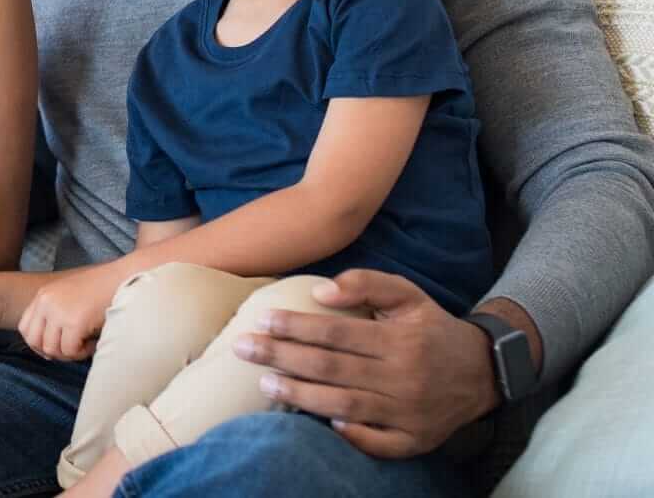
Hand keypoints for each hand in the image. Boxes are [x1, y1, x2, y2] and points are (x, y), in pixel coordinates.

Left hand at [18, 266, 117, 360]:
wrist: (121, 278)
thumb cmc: (99, 290)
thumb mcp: (68, 297)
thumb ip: (54, 315)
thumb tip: (48, 350)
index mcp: (43, 296)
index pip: (24, 328)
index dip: (38, 343)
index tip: (56, 346)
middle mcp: (46, 302)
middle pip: (34, 341)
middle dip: (51, 352)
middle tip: (71, 349)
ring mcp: (58, 311)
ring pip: (51, 349)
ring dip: (69, 353)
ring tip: (85, 344)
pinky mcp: (74, 321)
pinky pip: (70, 350)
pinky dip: (81, 353)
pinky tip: (92, 343)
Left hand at [233, 269, 504, 457]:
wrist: (483, 372)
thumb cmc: (431, 328)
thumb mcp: (407, 294)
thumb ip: (366, 283)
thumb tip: (320, 291)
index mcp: (400, 340)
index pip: (336, 332)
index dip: (295, 326)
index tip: (261, 319)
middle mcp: (404, 377)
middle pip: (332, 368)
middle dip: (282, 357)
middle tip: (243, 348)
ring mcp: (409, 413)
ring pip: (345, 406)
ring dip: (300, 396)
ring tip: (264, 383)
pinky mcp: (416, 440)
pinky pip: (378, 443)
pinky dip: (349, 436)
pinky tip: (318, 423)